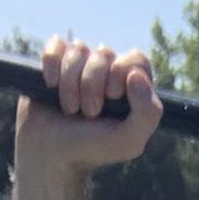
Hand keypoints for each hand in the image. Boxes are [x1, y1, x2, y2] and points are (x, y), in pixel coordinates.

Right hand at [14, 38, 162, 175]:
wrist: (52, 154)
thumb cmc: (94, 148)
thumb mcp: (129, 141)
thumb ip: (148, 113)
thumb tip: (136, 75)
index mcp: (132, 86)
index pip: (136, 59)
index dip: (122, 73)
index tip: (112, 97)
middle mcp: (108, 70)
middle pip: (105, 53)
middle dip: (92, 85)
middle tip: (88, 113)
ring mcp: (81, 64)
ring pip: (79, 49)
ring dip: (70, 83)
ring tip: (70, 109)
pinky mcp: (55, 61)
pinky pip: (56, 45)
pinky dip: (52, 66)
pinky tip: (51, 87)